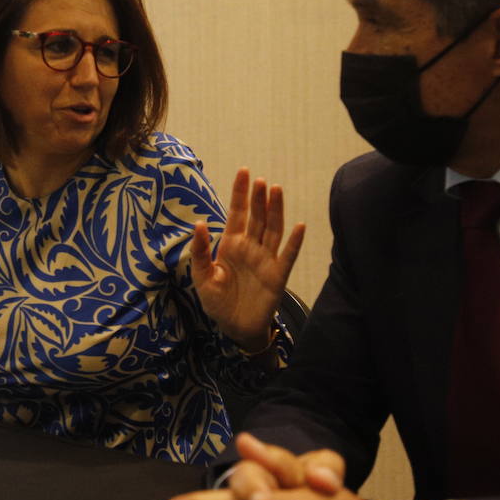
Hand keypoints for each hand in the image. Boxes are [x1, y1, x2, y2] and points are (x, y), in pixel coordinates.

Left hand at [191, 168, 304, 349]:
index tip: (244, 171)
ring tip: (276, 190)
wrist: (235, 328)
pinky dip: (294, 242)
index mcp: (231, 245)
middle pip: (257, 217)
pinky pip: (288, 256)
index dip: (240, 193)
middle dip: (258, 198)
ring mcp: (265, 260)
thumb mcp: (202, 277)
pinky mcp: (277, 275)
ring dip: (275, 211)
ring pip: (273, 230)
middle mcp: (250, 247)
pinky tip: (300, 226)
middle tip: (261, 180)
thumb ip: (200, 251)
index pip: (237, 213)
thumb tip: (199, 223)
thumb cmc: (218, 302)